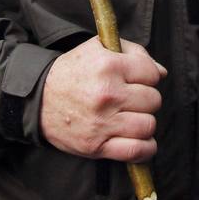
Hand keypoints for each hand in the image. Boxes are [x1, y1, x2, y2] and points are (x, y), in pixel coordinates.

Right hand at [39, 38, 165, 162]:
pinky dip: (145, 148)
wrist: (37, 99)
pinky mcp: (97, 146)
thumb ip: (133, 52)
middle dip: (146, 99)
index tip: (139, 80)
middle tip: (133, 100)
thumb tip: (161, 72)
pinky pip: (135, 150)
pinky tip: (141, 140)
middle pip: (153, 100)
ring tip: (133, 118)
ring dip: (145, 123)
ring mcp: (102, 122)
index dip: (148, 77)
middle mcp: (107, 94)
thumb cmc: (72, 71)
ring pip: (148, 125)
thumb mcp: (98, 48)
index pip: (152, 74)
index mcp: (108, 66)